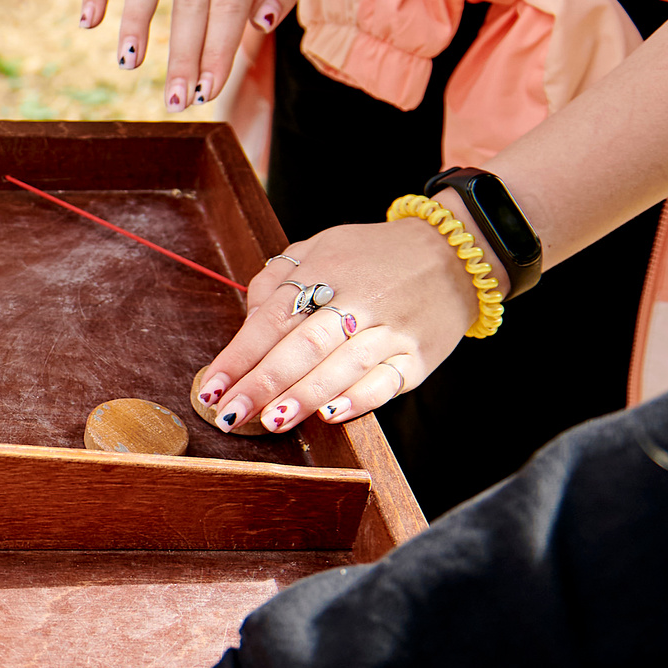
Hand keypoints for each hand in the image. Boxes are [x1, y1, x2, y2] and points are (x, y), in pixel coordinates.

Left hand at [193, 213, 493, 433]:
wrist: (456, 252)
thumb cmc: (374, 257)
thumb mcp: (320, 247)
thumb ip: (277, 281)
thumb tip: (247, 322)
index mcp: (323, 273)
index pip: (272, 321)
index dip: (239, 356)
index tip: (212, 387)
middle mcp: (356, 302)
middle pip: (302, 346)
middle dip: (263, 383)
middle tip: (231, 413)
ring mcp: (390, 330)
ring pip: (342, 366)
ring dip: (304, 396)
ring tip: (272, 421)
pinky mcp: (418, 356)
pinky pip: (386, 381)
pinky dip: (359, 399)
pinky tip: (331, 415)